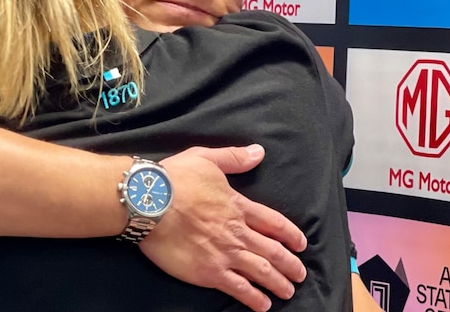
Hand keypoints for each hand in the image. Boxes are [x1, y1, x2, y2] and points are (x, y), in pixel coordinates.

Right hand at [139, 145, 307, 311]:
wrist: (148, 202)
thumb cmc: (174, 178)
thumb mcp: (206, 158)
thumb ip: (234, 158)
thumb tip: (258, 152)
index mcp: (237, 206)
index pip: (273, 223)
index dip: (290, 234)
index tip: (301, 244)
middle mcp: (236, 232)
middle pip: (272, 251)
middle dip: (290, 264)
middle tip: (300, 274)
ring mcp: (224, 253)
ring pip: (261, 272)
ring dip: (278, 283)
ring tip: (288, 291)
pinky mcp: (209, 272)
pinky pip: (238, 288)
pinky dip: (253, 298)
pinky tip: (263, 305)